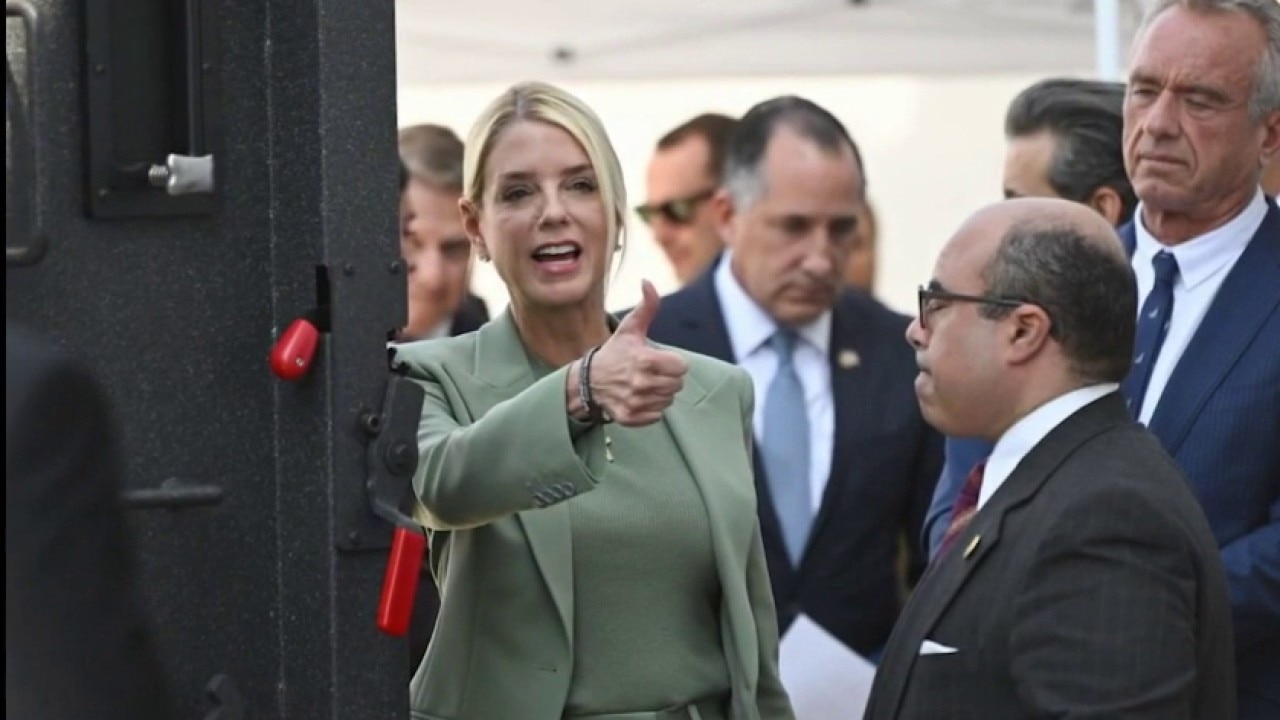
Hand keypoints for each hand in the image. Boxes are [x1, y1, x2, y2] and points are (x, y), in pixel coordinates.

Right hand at [588, 280, 687, 426]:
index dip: (673, 362)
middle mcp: (641, 383)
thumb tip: (647, 282)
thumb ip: (647, 306)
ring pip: (668, 400)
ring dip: (660, 393)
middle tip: (651, 372)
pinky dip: (651, 408)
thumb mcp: (631, 328)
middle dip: (668, 378)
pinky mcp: (630, 417)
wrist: (588, 381)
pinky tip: (639, 397)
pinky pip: (657, 415)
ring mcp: (635, 402)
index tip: (660, 360)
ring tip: (645, 384)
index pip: (682, 367)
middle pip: (677, 385)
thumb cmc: (615, 352)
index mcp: (645, 360)